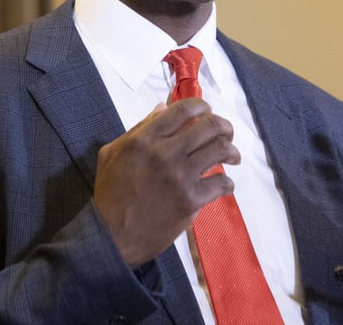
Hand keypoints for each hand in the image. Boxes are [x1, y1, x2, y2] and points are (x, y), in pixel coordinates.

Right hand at [93, 98, 239, 266]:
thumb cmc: (110, 194)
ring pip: (220, 150)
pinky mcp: (191, 200)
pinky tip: (224, 184)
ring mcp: (180, 177)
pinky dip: (227, 183)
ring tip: (232, 156)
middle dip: (224, 126)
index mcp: (145, 139)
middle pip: (209, 126)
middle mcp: (165, 153)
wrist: (112, 236)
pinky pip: (221, 183)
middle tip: (226, 132)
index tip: (207, 110)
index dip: (202, 106)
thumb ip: (138, 128)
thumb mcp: (113, 153)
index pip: (183, 110)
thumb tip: (162, 108)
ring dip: (231, 151)